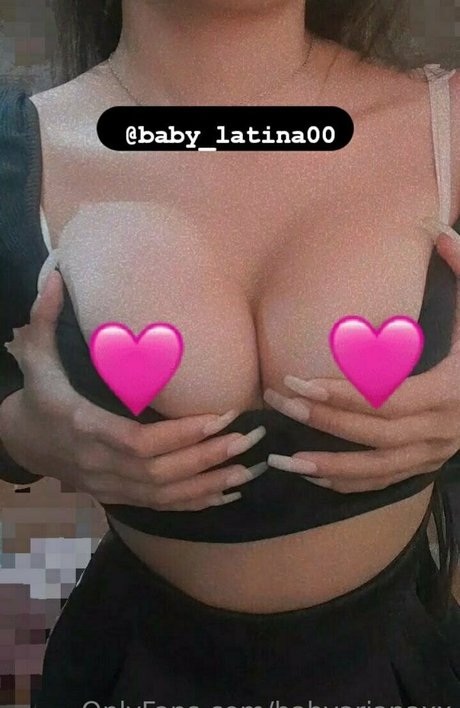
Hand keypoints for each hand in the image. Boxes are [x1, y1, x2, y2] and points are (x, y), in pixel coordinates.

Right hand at [0, 269, 266, 509]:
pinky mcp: (118, 496)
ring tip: (249, 469)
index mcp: (83, 427)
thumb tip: (57, 278)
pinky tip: (227, 495)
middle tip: (250, 439)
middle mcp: (99, 464)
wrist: (25, 444)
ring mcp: (110, 486)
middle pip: (160, 471)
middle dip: (208, 457)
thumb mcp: (36, 357)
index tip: (221, 416)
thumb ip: (44, 318)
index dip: (180, 434)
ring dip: (210, 483)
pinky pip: (161, 507)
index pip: (138, 441)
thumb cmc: (39, 396)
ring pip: (165, 495)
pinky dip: (195, 503)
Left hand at [264, 217, 459, 493]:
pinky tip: (313, 474)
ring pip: (376, 469)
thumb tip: (441, 233)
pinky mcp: (428, 465)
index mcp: (451, 392)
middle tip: (279, 403)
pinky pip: (384, 483)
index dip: (342, 393)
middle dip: (322, 421)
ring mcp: (435, 454)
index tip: (299, 381)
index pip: (387, 398)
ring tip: (282, 460)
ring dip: (327, 465)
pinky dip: (348, 482)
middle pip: (373, 434)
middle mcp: (442, 431)